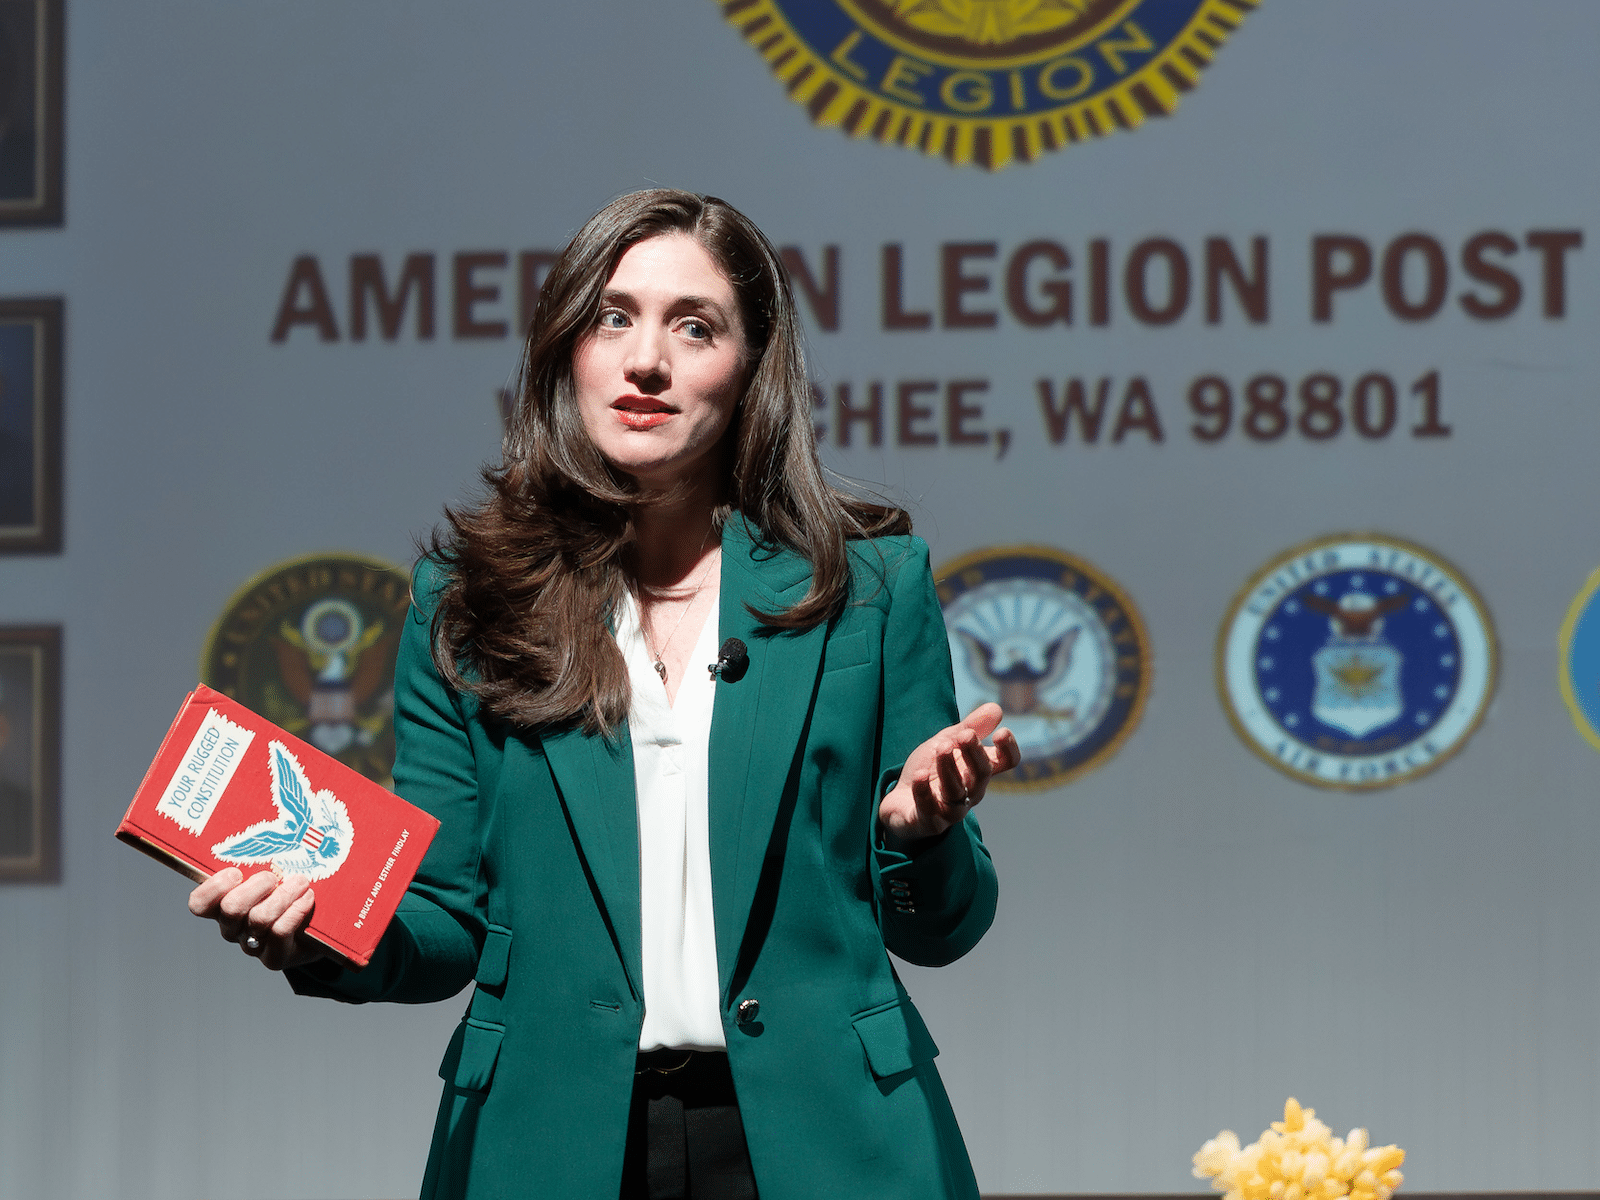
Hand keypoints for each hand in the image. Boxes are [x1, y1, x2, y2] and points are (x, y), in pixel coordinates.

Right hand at [188, 867, 331, 971]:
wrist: (319, 928)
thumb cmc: (292, 889)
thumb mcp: (277, 869)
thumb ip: (266, 853)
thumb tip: (277, 814)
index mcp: (223, 904)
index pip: (199, 903)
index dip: (213, 888)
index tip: (236, 872)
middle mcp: (233, 926)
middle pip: (231, 909)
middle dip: (256, 887)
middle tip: (274, 876)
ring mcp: (252, 944)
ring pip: (258, 920)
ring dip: (283, 896)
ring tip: (300, 882)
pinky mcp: (274, 957)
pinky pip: (279, 933)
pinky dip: (295, 911)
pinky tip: (307, 898)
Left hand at [878, 702, 1020, 844]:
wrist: (899, 801)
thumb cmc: (929, 770)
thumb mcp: (946, 742)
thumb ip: (970, 728)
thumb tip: (997, 708)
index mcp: (978, 770)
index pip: (1006, 763)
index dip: (1009, 749)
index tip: (1001, 732)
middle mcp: (970, 792)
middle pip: (982, 775)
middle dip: (974, 753)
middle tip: (964, 735)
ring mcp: (950, 810)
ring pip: (956, 792)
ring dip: (949, 769)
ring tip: (940, 747)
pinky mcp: (929, 823)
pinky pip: (930, 810)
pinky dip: (924, 792)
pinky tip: (920, 775)